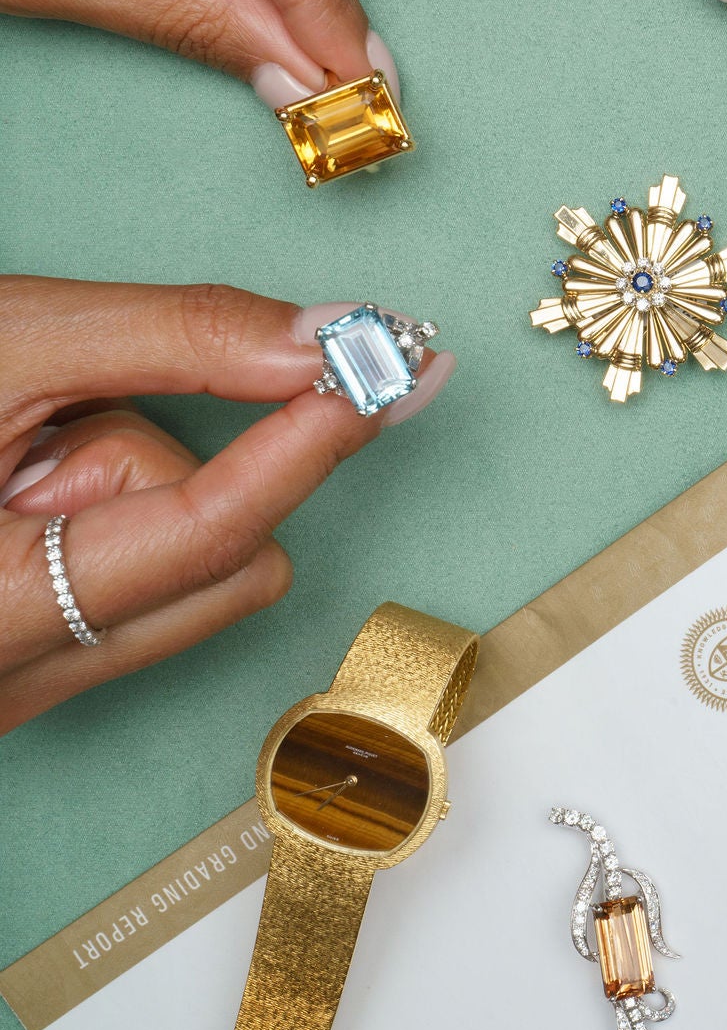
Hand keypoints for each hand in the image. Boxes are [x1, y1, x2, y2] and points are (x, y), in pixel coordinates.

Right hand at [0, 279, 453, 734]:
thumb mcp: (6, 343)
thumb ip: (170, 340)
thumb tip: (321, 343)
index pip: (217, 531)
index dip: (310, 444)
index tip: (386, 377)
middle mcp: (19, 680)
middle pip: (237, 569)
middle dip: (194, 471)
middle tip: (74, 418)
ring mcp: (28, 690)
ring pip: (202, 582)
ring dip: (145, 494)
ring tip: (20, 459)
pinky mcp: (36, 678)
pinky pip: (149, 595)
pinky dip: (122, 526)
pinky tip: (26, 492)